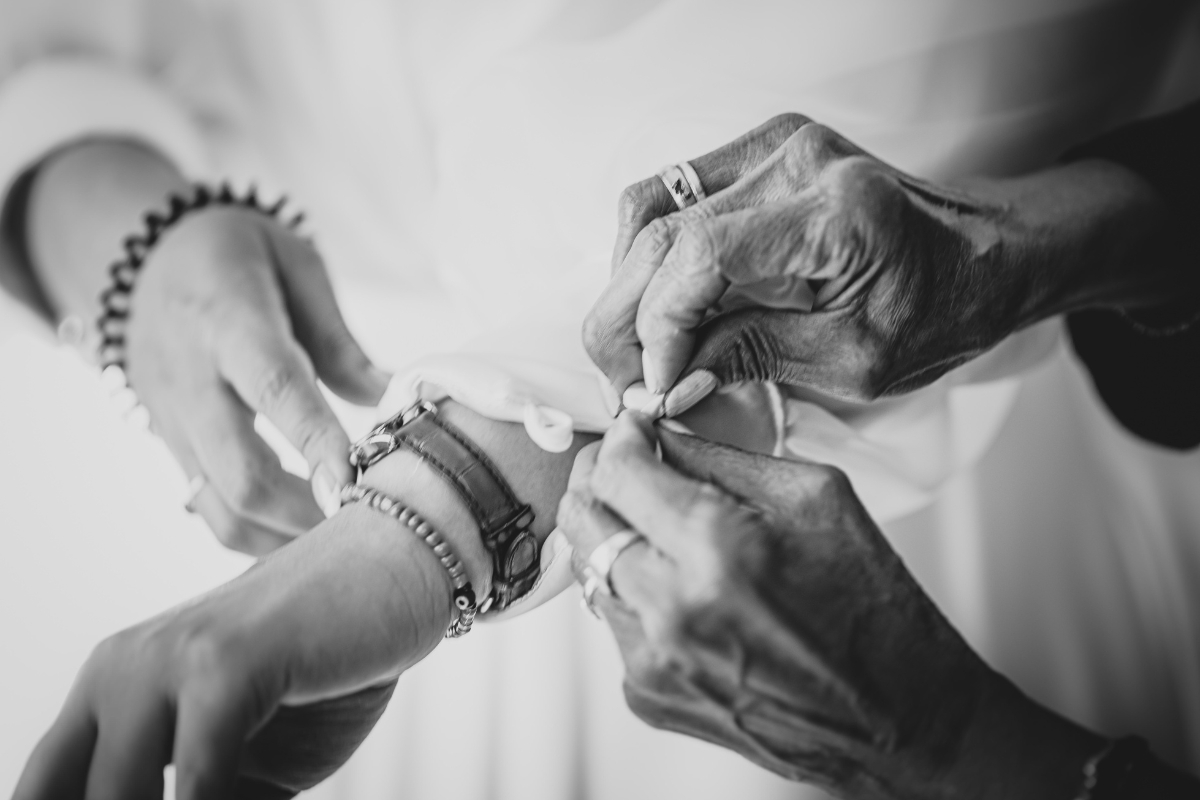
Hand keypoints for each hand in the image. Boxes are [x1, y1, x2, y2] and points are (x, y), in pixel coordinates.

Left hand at [12, 503, 450, 799]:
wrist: (402, 563)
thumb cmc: (334, 664)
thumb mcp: (252, 758)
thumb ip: (205, 792)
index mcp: (110, 687)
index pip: (48, 788)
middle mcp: (117, 671)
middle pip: (75, 796)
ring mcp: (164, 663)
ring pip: (117, 797)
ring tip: (258, 797)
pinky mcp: (223, 665)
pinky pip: (200, 787)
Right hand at [27, 140, 389, 554]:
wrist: (138, 258)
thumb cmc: (235, 254)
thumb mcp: (295, 266)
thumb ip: (340, 342)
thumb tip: (392, 399)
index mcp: (230, 321)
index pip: (275, 388)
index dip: (315, 440)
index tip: (354, 481)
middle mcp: (193, 380)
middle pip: (241, 472)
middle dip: (308, 511)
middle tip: (368, 522)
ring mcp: (173, 422)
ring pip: (222, 509)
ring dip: (287, 537)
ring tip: (346, 538)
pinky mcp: (170, 448)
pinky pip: (211, 511)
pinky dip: (260, 536)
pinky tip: (307, 533)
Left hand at [557, 413, 1102, 797]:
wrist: (897, 716)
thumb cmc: (868, 601)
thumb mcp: (813, 497)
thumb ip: (722, 459)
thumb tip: (658, 433)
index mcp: (717, 550)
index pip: (617, 474)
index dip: (619, 438)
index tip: (633, 427)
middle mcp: (671, 611)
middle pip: (581, 520)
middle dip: (600, 479)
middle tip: (631, 464)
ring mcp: (653, 661)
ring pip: (590, 569)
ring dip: (618, 537)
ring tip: (666, 530)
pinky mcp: (648, 695)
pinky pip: (616, 620)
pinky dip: (638, 593)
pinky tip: (687, 591)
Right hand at [584, 114, 1168, 408]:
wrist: (984, 256)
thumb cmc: (939, 312)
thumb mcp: (853, 362)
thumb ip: (750, 358)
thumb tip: (664, 383)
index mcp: (836, 214)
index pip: (700, 258)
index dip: (657, 331)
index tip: (652, 390)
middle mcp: (797, 162)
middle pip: (661, 232)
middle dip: (624, 319)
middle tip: (620, 384)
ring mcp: (774, 146)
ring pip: (650, 208)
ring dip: (626, 285)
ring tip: (631, 353)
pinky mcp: (760, 152)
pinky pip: (671, 195)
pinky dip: (648, 255)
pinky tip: (654, 306)